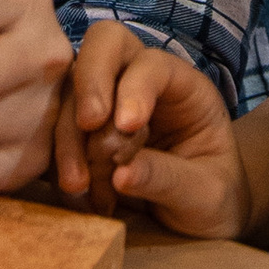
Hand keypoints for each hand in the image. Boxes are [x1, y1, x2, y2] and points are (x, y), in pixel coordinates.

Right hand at [52, 21, 249, 237]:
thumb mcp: (207, 196)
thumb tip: (120, 174)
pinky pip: (55, 129)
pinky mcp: (80, 132)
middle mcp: (140, 83)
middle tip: (88, 124)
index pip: (153, 64)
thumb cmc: (213, 199)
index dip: (136, 87)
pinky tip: (77, 193)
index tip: (126, 126)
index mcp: (183, 88)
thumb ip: (169, 179)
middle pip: (105, 44)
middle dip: (91, 80)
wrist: (198, 223)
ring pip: (71, 89)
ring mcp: (106, 103)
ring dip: (69, 135)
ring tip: (80, 185)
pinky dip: (58, 158)